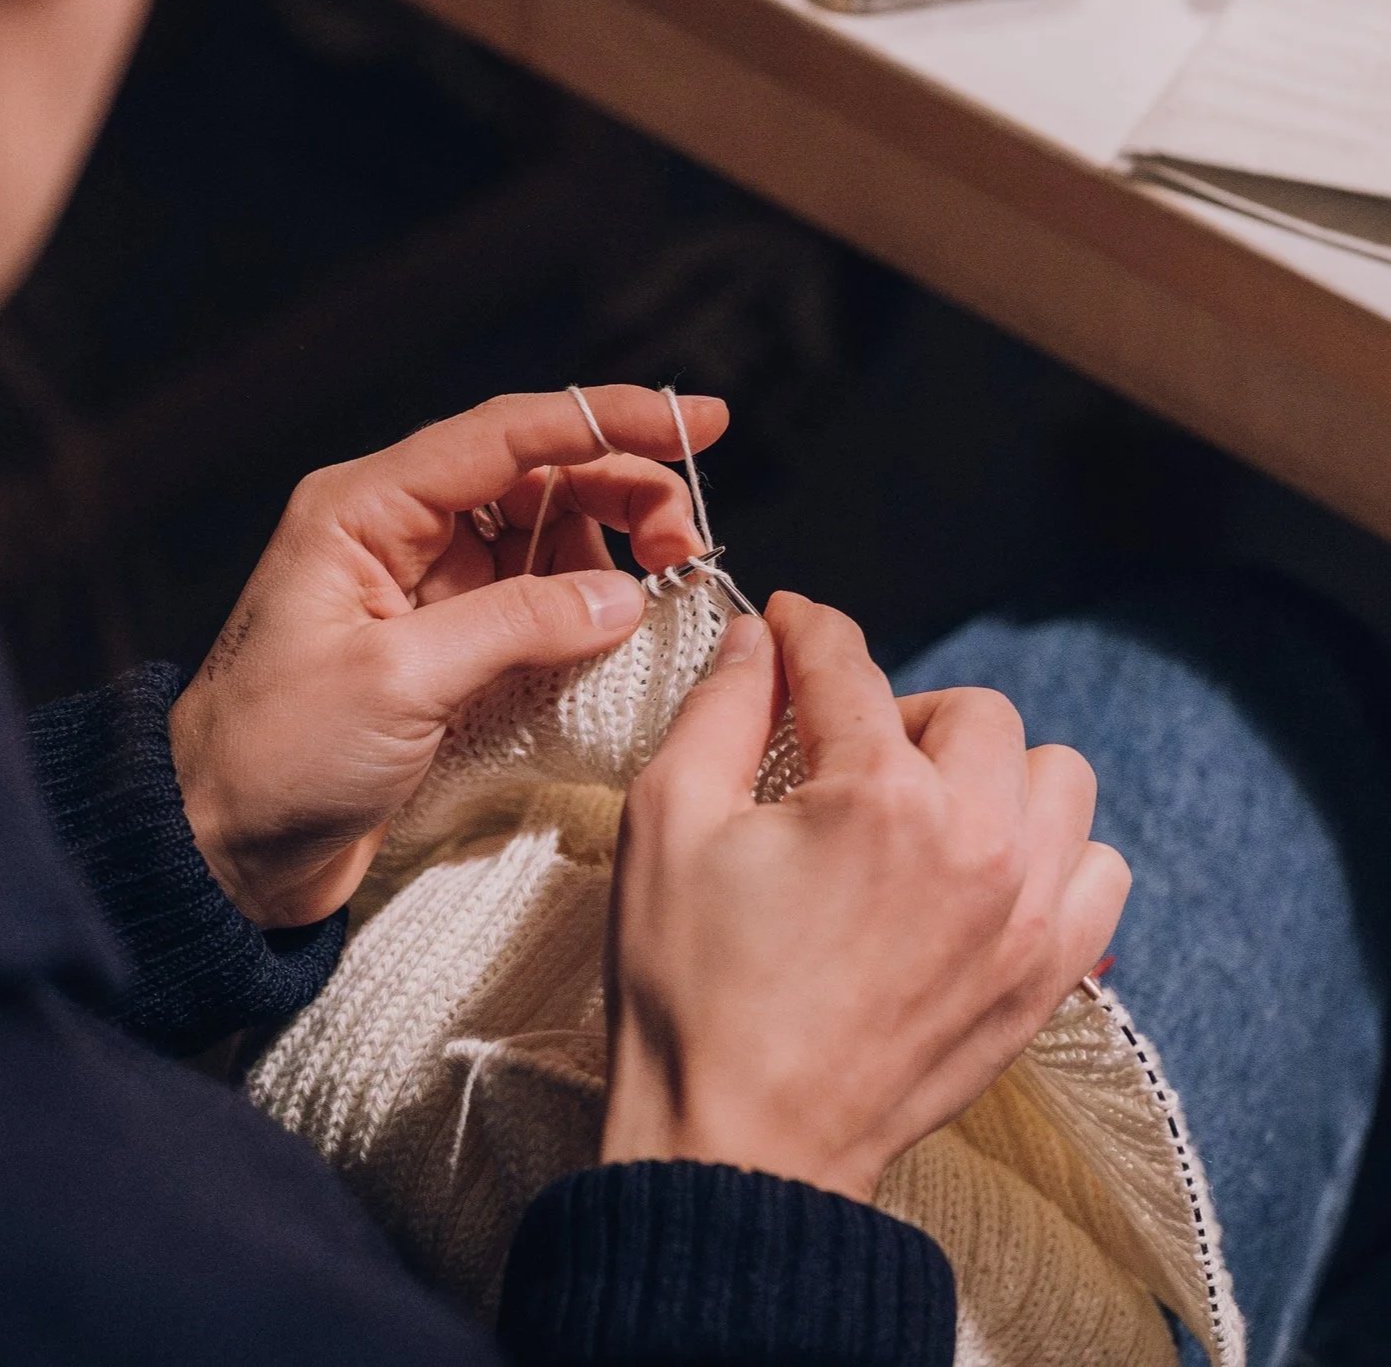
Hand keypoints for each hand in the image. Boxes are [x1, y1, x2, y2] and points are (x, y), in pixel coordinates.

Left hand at [169, 387, 728, 929]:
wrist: (221, 849)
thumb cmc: (277, 756)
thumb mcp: (399, 682)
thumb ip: (516, 625)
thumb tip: (623, 597)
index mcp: (367, 509)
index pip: (506, 436)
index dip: (607, 419)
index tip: (698, 419)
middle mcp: (398, 532)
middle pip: (536, 479)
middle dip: (621, 495)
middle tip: (686, 546)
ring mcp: (424, 589)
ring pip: (543, 538)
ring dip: (610, 556)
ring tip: (659, 597)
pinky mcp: (443, 645)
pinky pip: (533, 605)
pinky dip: (584, 610)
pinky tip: (621, 630)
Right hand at [602, 592, 1128, 1203]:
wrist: (741, 1145)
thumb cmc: (691, 989)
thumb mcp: (668, 823)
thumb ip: (719, 710)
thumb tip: (756, 640)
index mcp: (876, 797)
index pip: (848, 665)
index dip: (804, 629)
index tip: (785, 622)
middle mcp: (975, 841)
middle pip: (971, 710)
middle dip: (900, 709)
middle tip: (840, 750)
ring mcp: (1025, 914)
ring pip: (1054, 777)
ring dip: (990, 770)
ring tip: (922, 808)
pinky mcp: (1045, 977)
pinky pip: (1098, 870)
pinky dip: (1053, 850)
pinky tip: (984, 871)